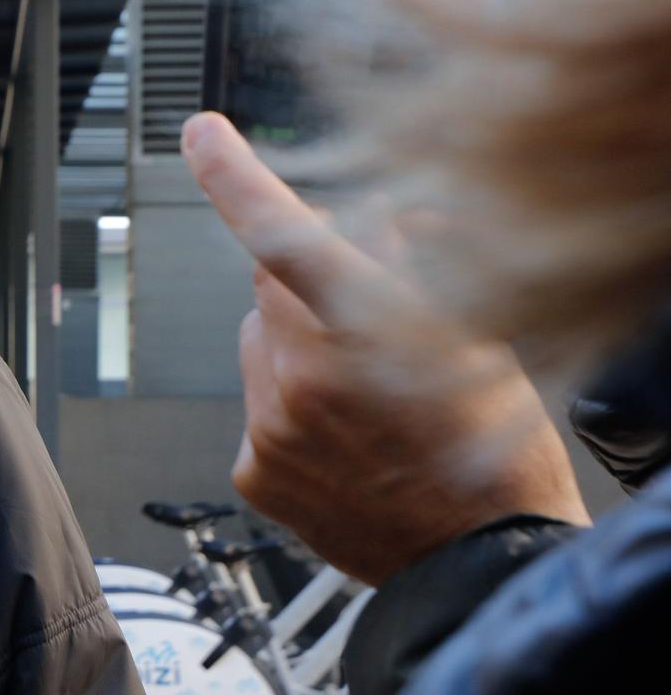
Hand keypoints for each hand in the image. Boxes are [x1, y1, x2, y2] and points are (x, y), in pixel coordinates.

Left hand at [183, 111, 588, 583]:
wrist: (478, 561)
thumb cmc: (494, 446)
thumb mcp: (479, 331)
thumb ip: (415, 266)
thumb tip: (377, 221)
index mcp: (362, 327)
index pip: (282, 230)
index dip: (234, 175)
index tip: (201, 133)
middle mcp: (301, 373)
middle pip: (269, 285)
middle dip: (306, 281)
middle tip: (365, 311)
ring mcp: (270, 425)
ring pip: (260, 347)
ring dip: (298, 349)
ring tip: (366, 393)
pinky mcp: (253, 469)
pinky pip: (258, 409)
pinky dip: (289, 409)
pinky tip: (344, 439)